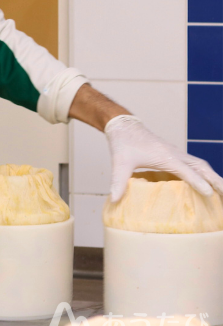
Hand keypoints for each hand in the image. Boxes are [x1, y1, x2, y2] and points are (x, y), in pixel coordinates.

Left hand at [106, 115, 222, 201]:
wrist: (123, 125)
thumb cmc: (123, 143)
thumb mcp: (119, 163)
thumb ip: (118, 181)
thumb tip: (113, 199)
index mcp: (165, 156)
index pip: (186, 171)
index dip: (198, 182)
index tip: (209, 194)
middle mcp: (175, 154)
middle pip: (202, 167)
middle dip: (216, 180)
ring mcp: (176, 153)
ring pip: (200, 165)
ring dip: (213, 177)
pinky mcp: (174, 154)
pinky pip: (194, 164)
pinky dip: (204, 173)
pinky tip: (205, 183)